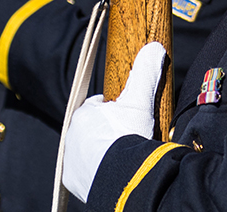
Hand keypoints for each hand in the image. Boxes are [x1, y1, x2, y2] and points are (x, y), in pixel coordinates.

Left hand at [62, 42, 166, 201]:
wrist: (121, 178)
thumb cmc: (127, 137)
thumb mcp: (139, 102)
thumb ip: (146, 73)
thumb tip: (155, 46)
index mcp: (83, 113)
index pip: (98, 106)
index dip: (115, 111)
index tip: (127, 118)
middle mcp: (71, 135)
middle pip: (93, 128)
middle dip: (107, 131)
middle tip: (128, 137)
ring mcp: (71, 158)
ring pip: (88, 149)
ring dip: (102, 151)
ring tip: (123, 155)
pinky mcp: (73, 180)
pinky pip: (84, 172)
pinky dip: (97, 170)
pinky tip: (113, 171)